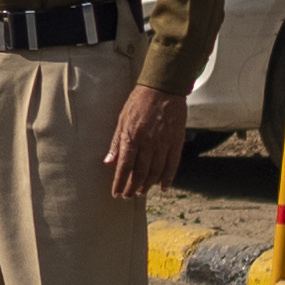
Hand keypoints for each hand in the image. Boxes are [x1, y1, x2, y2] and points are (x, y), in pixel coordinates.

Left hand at [106, 78, 192, 196]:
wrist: (163, 88)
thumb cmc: (139, 102)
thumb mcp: (122, 119)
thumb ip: (116, 143)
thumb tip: (108, 162)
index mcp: (132, 136)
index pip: (124, 166)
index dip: (120, 182)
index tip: (116, 194)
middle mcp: (148, 142)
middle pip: (140, 172)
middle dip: (133, 187)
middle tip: (128, 196)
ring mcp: (164, 143)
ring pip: (156, 171)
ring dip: (148, 185)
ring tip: (141, 192)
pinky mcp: (176, 141)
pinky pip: (172, 164)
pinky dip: (168, 177)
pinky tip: (163, 186)